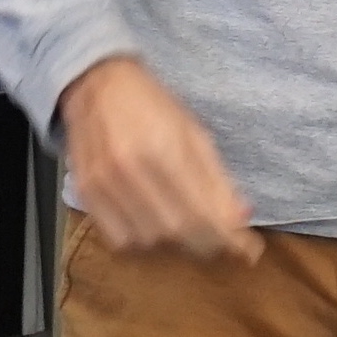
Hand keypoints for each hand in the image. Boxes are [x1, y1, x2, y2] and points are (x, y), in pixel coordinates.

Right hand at [59, 56, 255, 260]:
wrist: (96, 85)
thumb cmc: (152, 106)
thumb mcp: (194, 133)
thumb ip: (219, 179)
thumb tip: (243, 218)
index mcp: (166, 148)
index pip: (204, 212)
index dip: (231, 239)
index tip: (250, 251)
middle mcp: (132, 169)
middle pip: (178, 232)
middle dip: (209, 244)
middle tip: (224, 241)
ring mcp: (104, 184)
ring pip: (149, 240)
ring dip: (176, 245)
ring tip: (189, 229)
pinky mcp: (86, 193)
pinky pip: (118, 239)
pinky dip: (143, 243)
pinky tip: (154, 228)